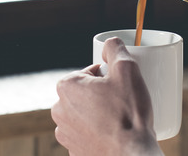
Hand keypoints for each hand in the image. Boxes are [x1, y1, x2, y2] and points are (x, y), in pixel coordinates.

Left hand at [51, 38, 161, 155]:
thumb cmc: (129, 114)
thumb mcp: (127, 69)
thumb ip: (115, 48)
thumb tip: (109, 43)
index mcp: (67, 86)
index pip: (90, 72)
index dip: (109, 76)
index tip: (121, 87)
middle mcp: (59, 110)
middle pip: (86, 92)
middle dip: (103, 94)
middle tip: (124, 102)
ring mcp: (65, 134)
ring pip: (85, 114)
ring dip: (99, 113)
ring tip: (120, 120)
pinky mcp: (74, 151)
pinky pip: (86, 134)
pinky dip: (98, 133)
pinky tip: (114, 135)